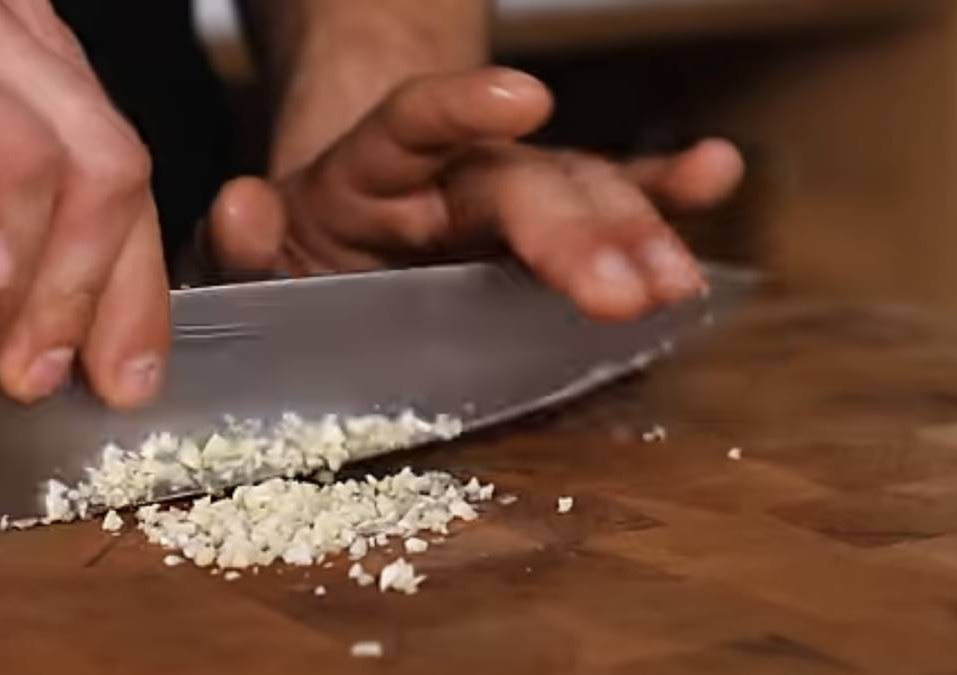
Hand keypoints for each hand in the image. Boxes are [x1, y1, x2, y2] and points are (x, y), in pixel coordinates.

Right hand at [0, 0, 167, 407]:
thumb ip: (27, 255)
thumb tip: (99, 336)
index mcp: (14, 46)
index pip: (119, 164)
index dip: (136, 281)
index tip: (127, 372)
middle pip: (100, 156)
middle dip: (84, 287)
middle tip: (37, 369)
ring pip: (25, 147)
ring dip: (19, 276)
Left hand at [208, 68, 743, 319]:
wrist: (342, 225)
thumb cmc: (302, 248)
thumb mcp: (256, 247)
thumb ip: (242, 239)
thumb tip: (243, 206)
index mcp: (372, 175)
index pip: (413, 124)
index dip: (461, 112)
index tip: (521, 101)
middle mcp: (451, 175)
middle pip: (520, 183)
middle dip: (573, 232)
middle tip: (621, 289)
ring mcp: (509, 196)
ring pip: (580, 198)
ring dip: (633, 236)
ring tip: (676, 280)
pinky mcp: (547, 224)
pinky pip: (609, 201)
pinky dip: (661, 192)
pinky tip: (714, 172)